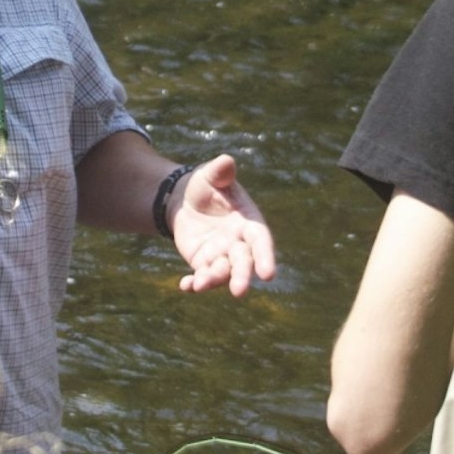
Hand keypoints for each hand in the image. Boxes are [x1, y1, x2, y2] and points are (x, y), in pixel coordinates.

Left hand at [167, 155, 275, 296]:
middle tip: (238, 292)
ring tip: (200, 284)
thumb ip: (220, 172)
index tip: (268, 275)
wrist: (185, 200)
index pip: (260, 241)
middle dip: (242, 277)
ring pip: (221, 273)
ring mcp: (221, 256)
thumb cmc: (206, 186)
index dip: (265, 257)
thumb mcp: (211, 176)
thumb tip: (226, 161)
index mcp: (249, 222)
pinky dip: (194, 284)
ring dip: (213, 280)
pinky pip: (200, 276)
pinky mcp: (203, 263)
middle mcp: (238, 243)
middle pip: (243, 263)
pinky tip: (185, 286)